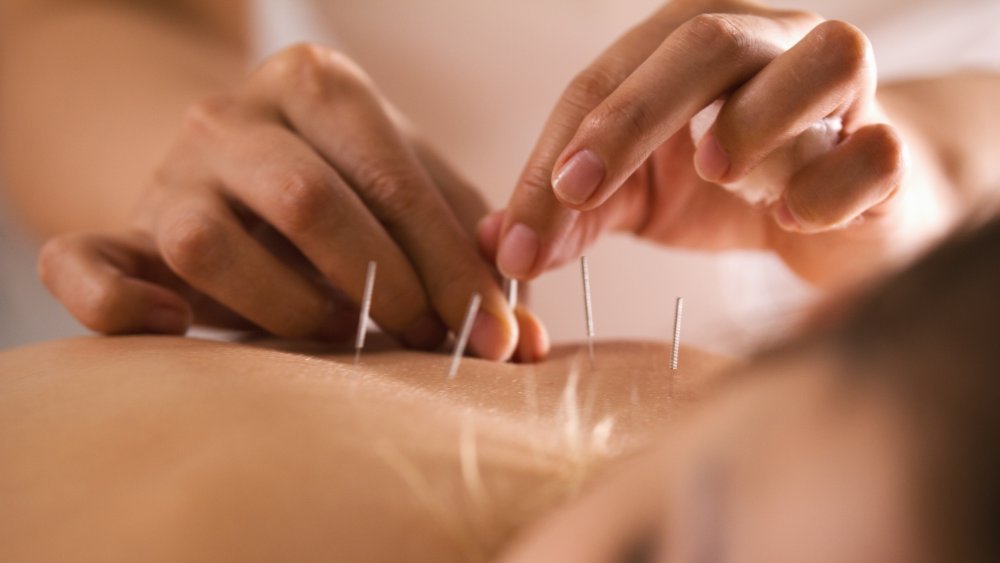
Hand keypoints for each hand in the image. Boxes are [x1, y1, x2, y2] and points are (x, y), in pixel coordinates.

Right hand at [39, 43, 547, 360]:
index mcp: (318, 85)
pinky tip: (173, 329)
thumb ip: (469, 253)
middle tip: (428, 341)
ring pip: (206, 242)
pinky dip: (118, 304)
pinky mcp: (118, 229)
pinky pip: (86, 264)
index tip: (499, 337)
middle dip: (384, 286)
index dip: (452, 268)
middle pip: (306, 202)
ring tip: (339, 336)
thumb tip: (529, 340)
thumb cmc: (351, 183)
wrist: (242, 160)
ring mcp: (168, 171)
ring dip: (287, 308)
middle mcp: (233, 115)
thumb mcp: (414, 192)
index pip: (393, 180)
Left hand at [483, 0, 953, 288]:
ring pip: (820, 58)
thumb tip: (495, 244)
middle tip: (580, 189)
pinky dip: (833, 182)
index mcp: (692, 50)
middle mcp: (772, 46)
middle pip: (704, 41)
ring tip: (716, 172)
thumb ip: (574, 214)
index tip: (522, 236)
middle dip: (631, 114)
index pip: (608, 80)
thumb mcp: (639, 199)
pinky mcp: (892, 152)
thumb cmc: (734, 192)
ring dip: (757, 114)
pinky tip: (795, 217)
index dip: (557, 153)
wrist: (843, 215)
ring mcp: (845, 93)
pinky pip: (876, 151)